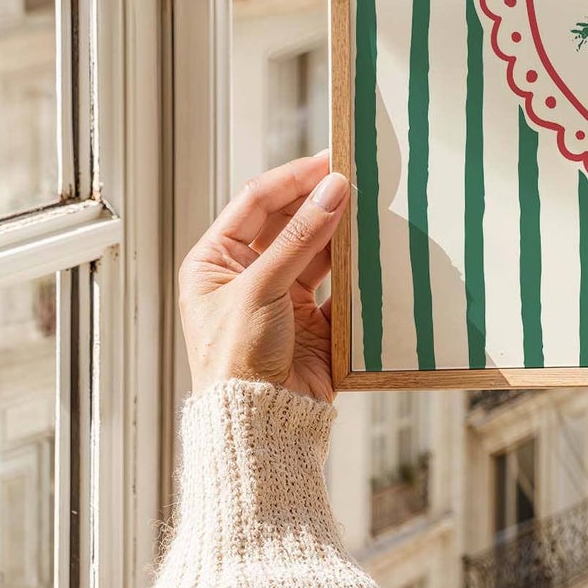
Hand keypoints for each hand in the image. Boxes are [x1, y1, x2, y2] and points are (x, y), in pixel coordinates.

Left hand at [178, 153, 349, 401]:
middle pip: (289, 220)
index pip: (257, 201)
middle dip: (320, 200)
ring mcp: (281, 296)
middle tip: (357, 178)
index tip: (330, 159)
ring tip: (370, 210)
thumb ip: (301, 237)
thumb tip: (333, 189)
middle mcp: (246, 274)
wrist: (260, 428)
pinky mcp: (313, 320)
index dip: (294, 177)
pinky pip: (337, 282)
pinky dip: (355, 267)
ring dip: (340, 231)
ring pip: (316, 248)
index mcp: (215, 261)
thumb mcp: (260, 289)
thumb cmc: (235, 364)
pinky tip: (372, 251)